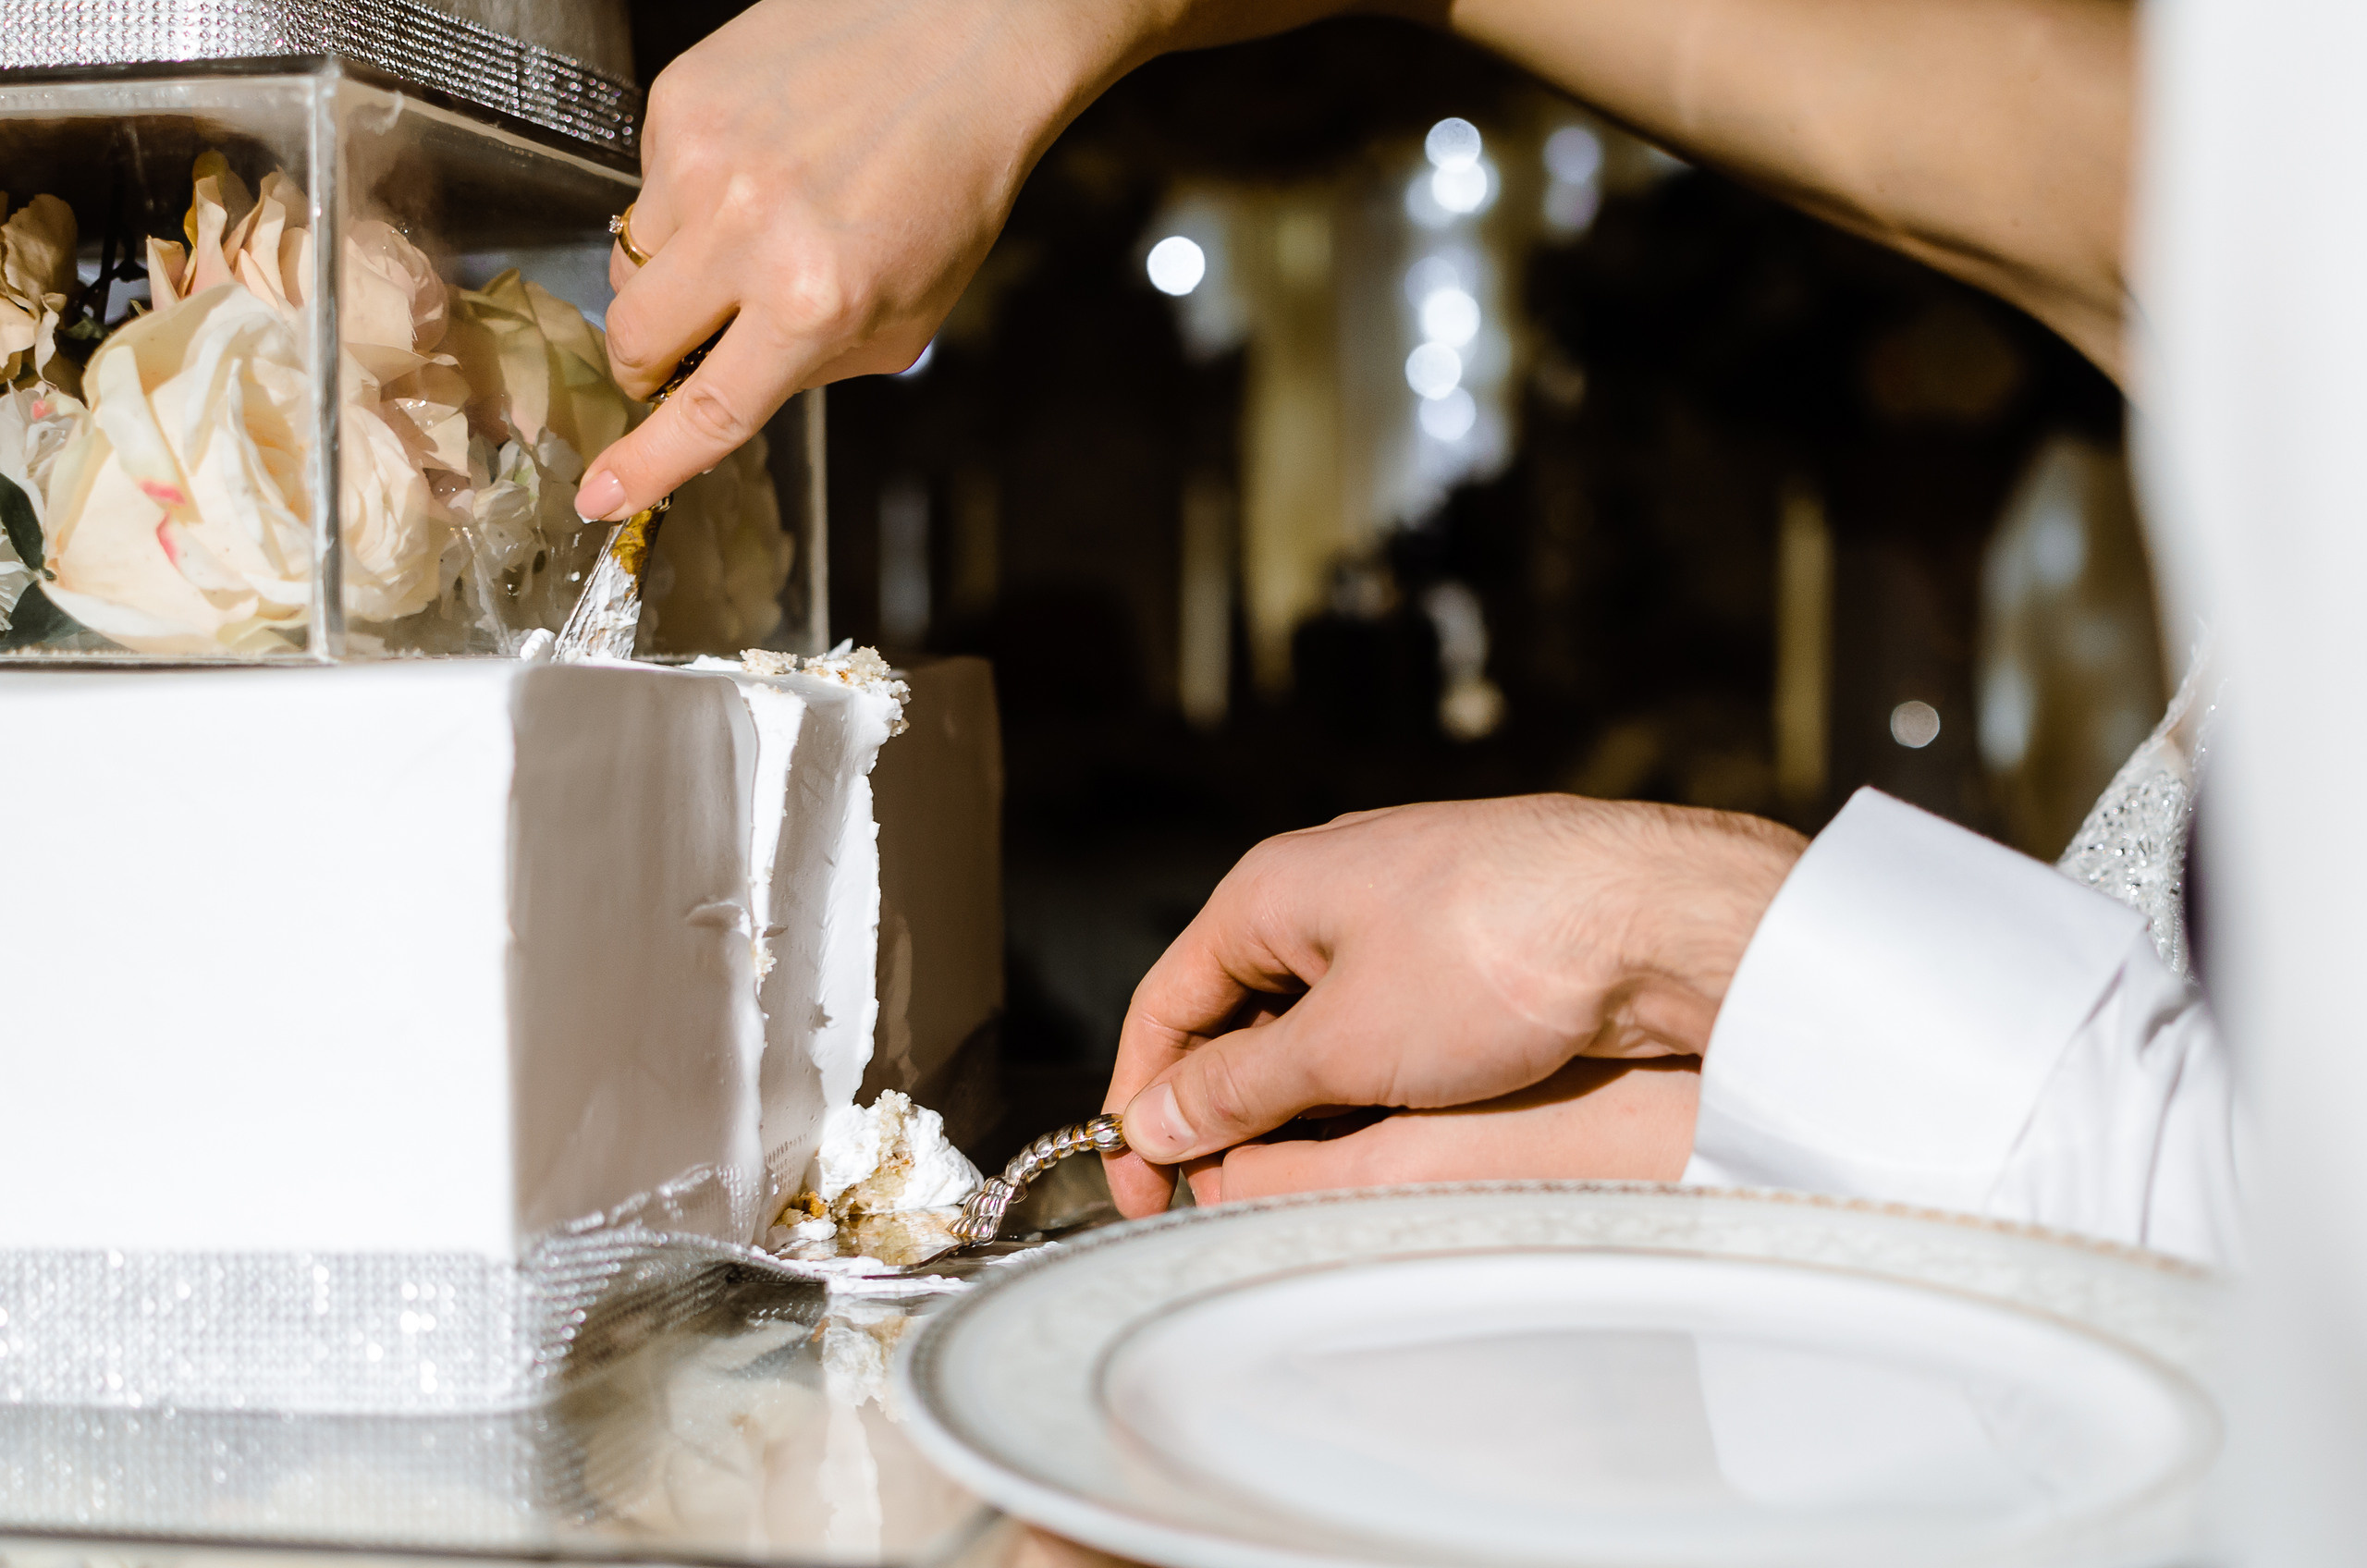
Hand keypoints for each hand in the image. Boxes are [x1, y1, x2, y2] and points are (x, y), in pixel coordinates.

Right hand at [577, 0, 1157, 520]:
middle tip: (683, 356)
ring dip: (674, 276)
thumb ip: (813, 366)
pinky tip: (757, 166)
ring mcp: (703, 162)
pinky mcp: (679, 101)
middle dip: (647, 367)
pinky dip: (691, 196)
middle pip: (634, 341)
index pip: (706, 411)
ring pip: (633, 262)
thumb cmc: (950, 183)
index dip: (645, 465)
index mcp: (814, 303)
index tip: (600, 496)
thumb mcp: (906, 316)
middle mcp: (748, 234)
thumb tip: (726, 389)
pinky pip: (649, 185)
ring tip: (751, 234)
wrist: (963, 39)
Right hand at [1102, 795, 1803, 1217]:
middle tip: (1222, 1195)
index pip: (1167, 1001)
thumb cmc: (1496, 953)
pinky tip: (1378, 1131)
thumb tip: (1158, 1118)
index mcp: (1272, 890)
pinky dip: (1361, 1076)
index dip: (1141, 1098)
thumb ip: (1240, 1088)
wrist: (1657, 913)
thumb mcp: (1346, 1045)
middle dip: (1220, 1107)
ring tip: (1300, 1177)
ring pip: (1311, 1019)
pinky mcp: (1464, 939)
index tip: (1138, 1182)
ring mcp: (1401, 909)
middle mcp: (1327, 887)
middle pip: (1234, 1011)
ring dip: (1294, 1099)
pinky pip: (1380, 1014)